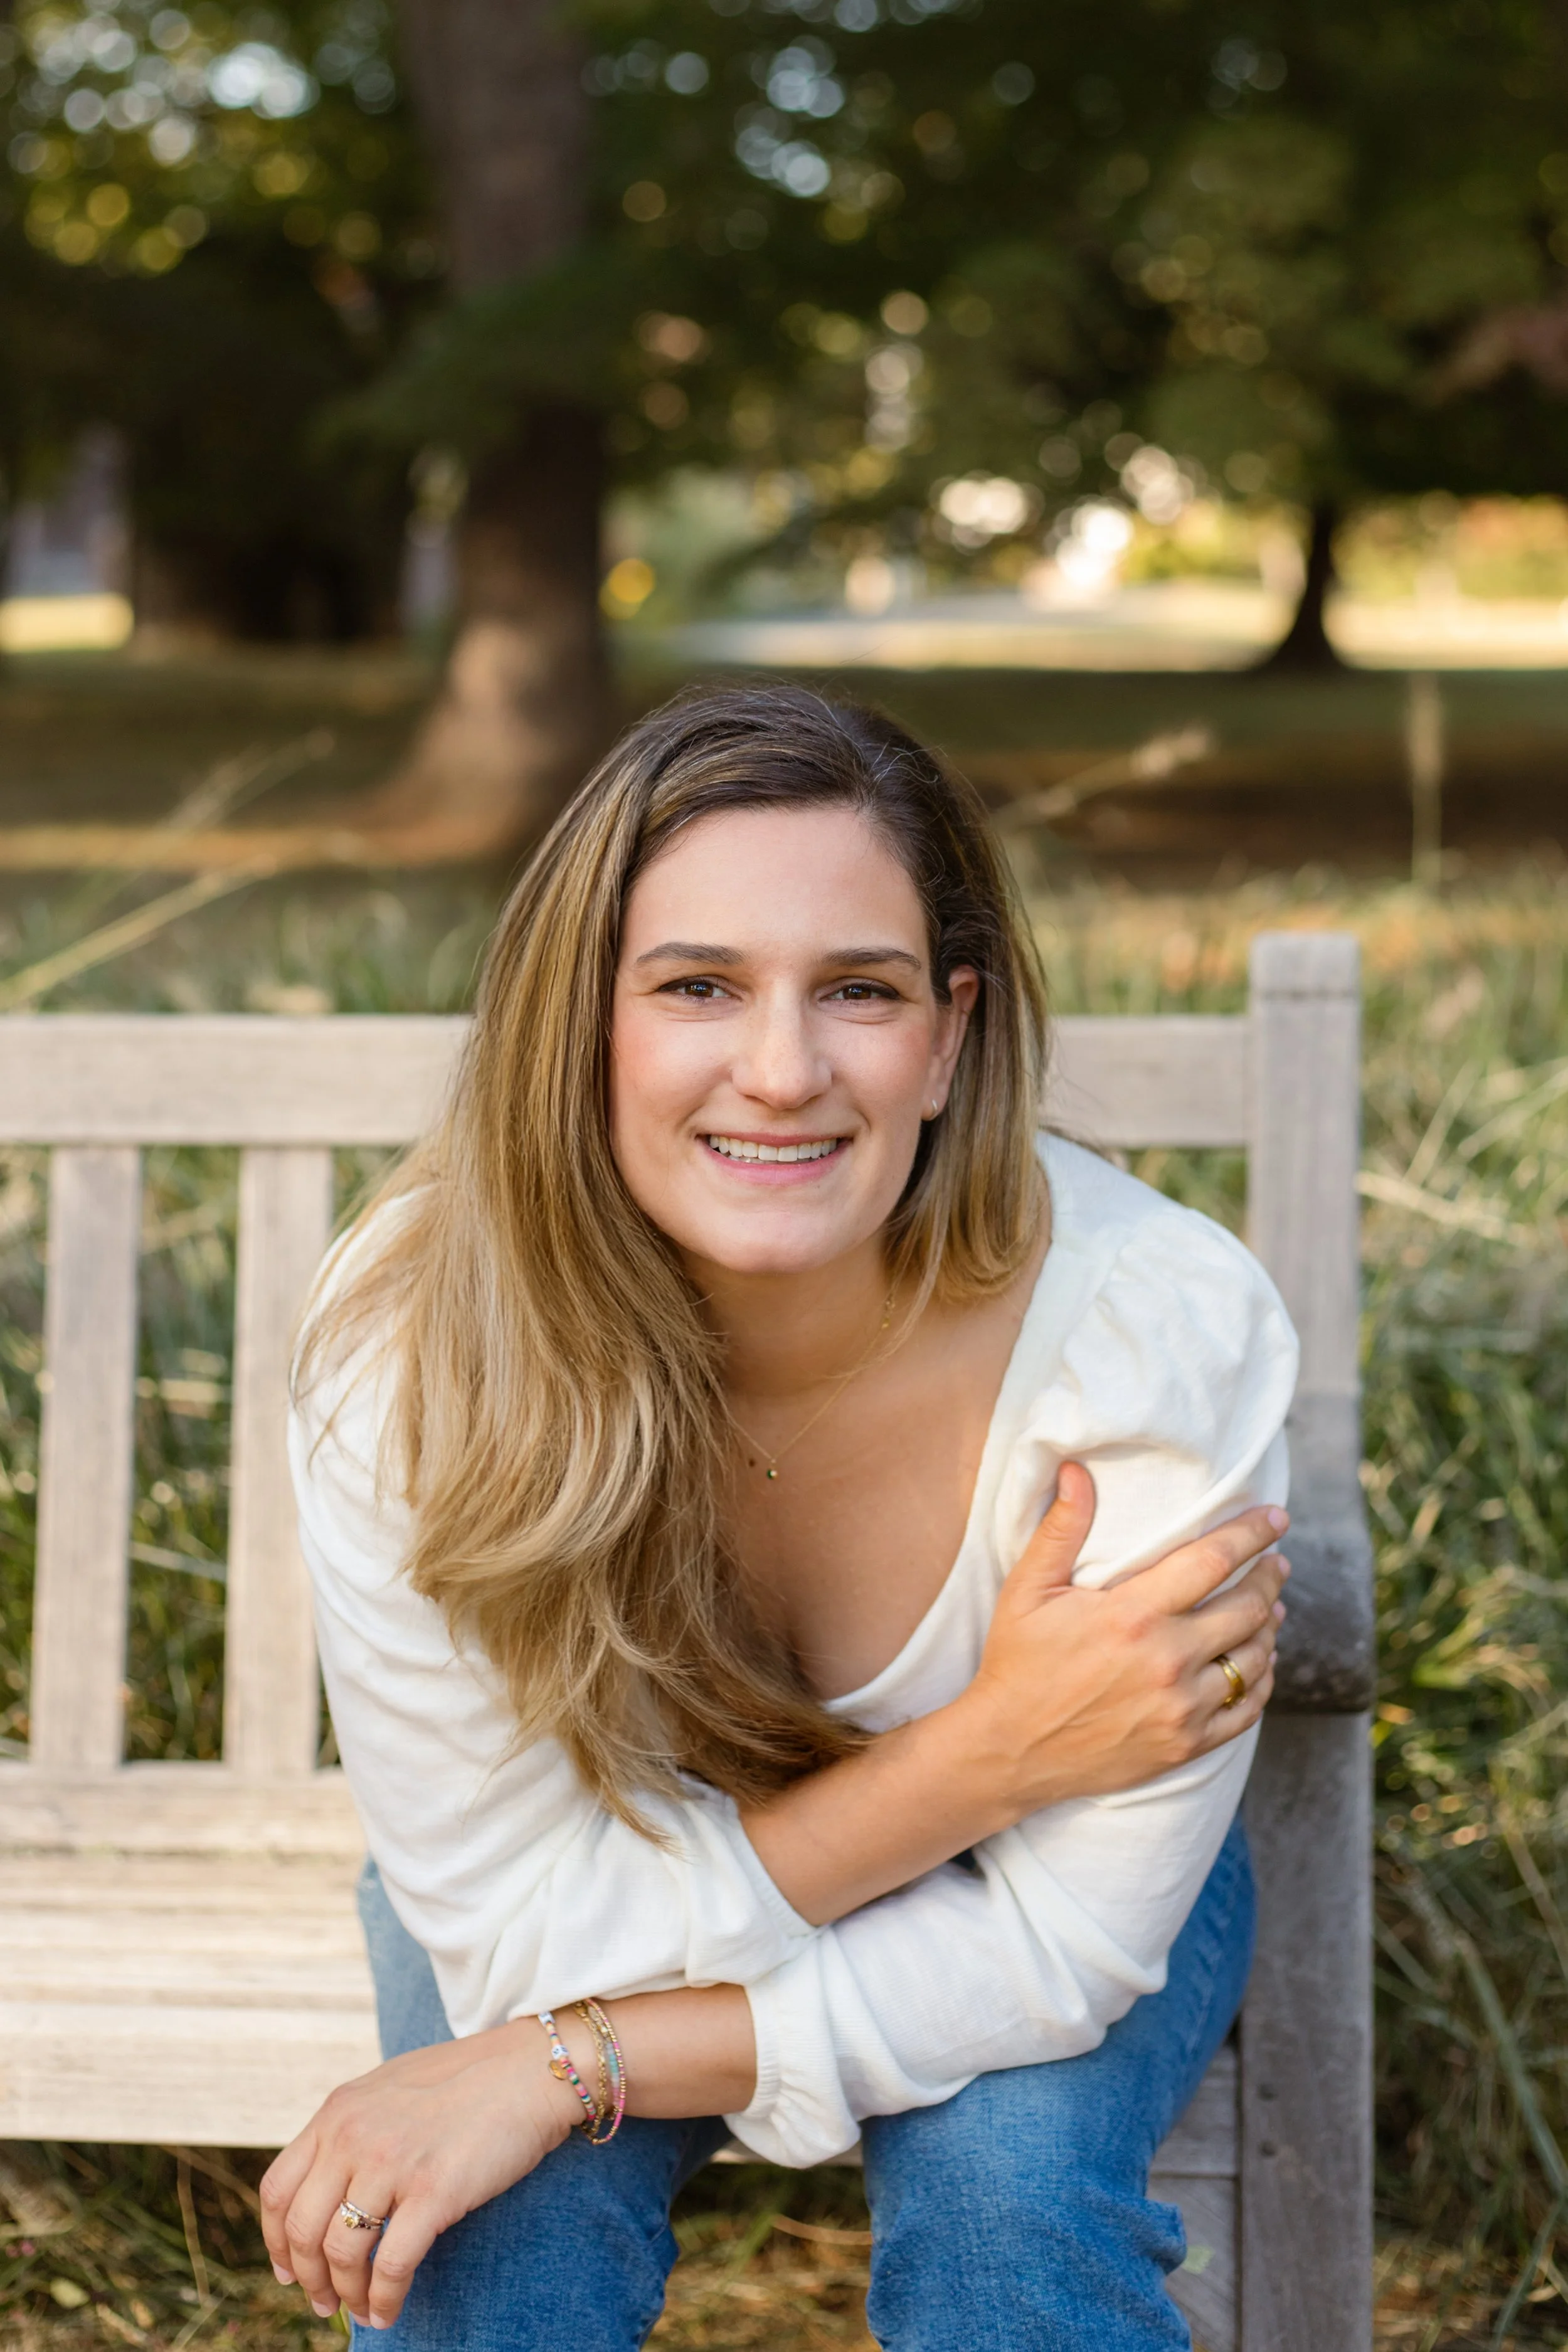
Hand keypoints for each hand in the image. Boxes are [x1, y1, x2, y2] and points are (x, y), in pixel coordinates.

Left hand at [259, 2020, 578, 2330]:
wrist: (528, 2069)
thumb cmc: (466, 2081)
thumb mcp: (389, 2090)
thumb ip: (353, 2129)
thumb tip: (329, 2188)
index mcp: (338, 2111)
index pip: (278, 2190)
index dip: (276, 2242)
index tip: (290, 2272)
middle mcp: (353, 2135)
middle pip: (303, 2229)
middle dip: (310, 2279)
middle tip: (326, 2303)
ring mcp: (392, 2163)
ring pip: (342, 2253)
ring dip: (348, 2294)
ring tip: (364, 2309)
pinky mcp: (434, 2191)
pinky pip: (391, 2265)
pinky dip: (385, 2298)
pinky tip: (390, 2311)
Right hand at [955, 1465, 1287, 1822]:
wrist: (1010, 1751)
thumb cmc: (1018, 1664)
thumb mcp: (1027, 1590)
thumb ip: (1060, 1529)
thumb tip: (1077, 1470)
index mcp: (1132, 1615)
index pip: (1213, 1561)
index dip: (1251, 1534)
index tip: (1275, 1519)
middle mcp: (1166, 1660)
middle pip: (1247, 1609)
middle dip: (1269, 1578)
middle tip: (1276, 1563)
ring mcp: (1181, 1708)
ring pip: (1254, 1659)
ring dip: (1270, 1629)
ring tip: (1272, 1609)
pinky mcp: (1186, 1746)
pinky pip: (1246, 1710)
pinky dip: (1261, 1682)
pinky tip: (1260, 1664)